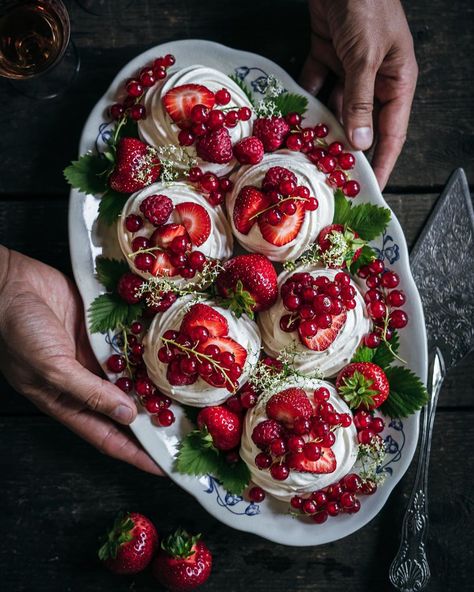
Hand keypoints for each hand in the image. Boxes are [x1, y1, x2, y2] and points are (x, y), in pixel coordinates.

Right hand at [0, 246, 161, 475]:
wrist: (12, 285)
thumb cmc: (18, 331)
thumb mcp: (51, 368)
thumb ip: (88, 392)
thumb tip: (126, 415)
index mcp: (66, 402)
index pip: (106, 437)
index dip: (134, 453)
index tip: (161, 467)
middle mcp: (85, 383)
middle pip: (124, 411)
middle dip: (151, 422)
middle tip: (182, 431)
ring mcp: (95, 357)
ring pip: (131, 380)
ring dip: (154, 388)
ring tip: (184, 398)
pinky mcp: (102, 333)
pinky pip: (129, 348)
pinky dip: (147, 354)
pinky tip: (169, 357)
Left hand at [300, 0, 417, 188]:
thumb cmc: (367, 4)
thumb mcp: (366, 57)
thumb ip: (360, 101)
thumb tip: (360, 142)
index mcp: (397, 81)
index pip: (392, 133)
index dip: (382, 162)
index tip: (371, 188)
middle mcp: (374, 79)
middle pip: (359, 124)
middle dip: (344, 149)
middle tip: (329, 175)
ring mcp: (349, 68)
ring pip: (334, 107)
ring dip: (320, 127)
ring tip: (305, 152)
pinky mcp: (326, 55)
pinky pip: (315, 85)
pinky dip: (304, 99)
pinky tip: (292, 117)